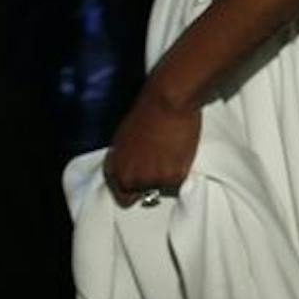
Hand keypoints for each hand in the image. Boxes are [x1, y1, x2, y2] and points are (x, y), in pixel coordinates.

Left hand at [103, 81, 201, 206]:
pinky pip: (180, 179)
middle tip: (163, 160)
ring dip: (169, 173)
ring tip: (172, 151)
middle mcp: (131, 178)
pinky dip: (182, 168)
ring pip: (165, 186)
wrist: (167, 102)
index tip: (145, 182)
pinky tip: (180, 149)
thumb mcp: (123, 140)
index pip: (124, 197)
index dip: (136, 189)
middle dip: (154, 180)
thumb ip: (125, 160)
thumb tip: (134, 168)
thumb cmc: (146, 113)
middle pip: (146, 194)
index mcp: (116, 170)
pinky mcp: (174, 176)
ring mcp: (153, 179)